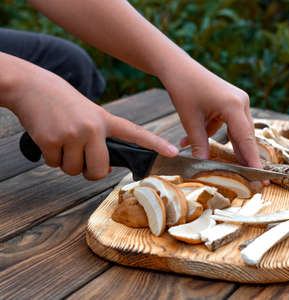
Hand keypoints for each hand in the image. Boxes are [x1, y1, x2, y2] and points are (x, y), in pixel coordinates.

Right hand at [7, 58, 177, 179]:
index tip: (173, 152)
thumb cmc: (64, 103)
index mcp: (106, 120)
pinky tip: (49, 139)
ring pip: (73, 170)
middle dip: (90, 172)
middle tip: (83, 162)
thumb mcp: (91, 113)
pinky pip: (54, 164)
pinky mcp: (52, 140)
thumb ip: (102, 136)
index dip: (155, 144)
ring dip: (66, 163)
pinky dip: (51, 157)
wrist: (32, 87)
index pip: (136, 134)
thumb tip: (105, 168)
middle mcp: (93, 128)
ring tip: (62, 141)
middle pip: (99, 170)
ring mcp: (73, 134)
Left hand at [160, 58, 260, 168]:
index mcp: (234, 106)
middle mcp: (241, 102)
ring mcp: (238, 101)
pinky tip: (191, 140)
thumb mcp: (190, 120)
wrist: (177, 66)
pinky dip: (213, 133)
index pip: (246, 140)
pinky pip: (227, 123)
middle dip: (244, 158)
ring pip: (237, 131)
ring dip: (226, 147)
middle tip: (251, 180)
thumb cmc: (183, 89)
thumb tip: (203, 166)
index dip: (252, 161)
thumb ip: (199, 144)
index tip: (260, 178)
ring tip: (227, 167)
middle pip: (245, 137)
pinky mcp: (230, 102)